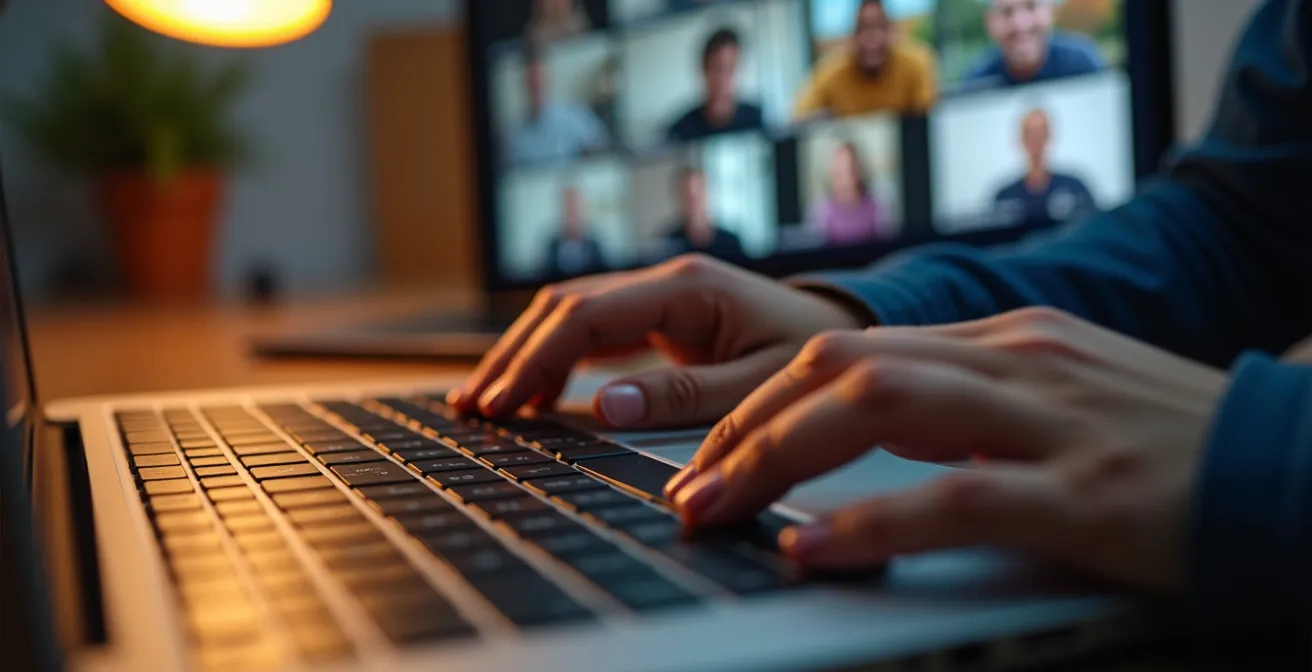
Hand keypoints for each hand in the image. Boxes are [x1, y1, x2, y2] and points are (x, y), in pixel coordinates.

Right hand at [449, 254, 866, 428]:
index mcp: (687, 289)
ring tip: (483, 403)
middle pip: (564, 308)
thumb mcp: (757, 385)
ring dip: (524, 355)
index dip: (536, 360)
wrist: (849, 338)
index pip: (587, 316)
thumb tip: (604, 406)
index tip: (503, 405)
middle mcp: (665, 283)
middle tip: (473, 408)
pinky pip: (591, 331)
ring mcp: (659, 297)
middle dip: (513, 356)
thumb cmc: (814, 359)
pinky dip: (553, 360)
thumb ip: (684, 396)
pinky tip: (530, 396)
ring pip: (569, 315)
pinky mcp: (660, 318)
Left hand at [666, 307, 1228, 591]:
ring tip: (717, 509)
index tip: (707, 452)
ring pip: (880, 406)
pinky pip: (955, 497)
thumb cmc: (1167, 448)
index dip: (761, 400)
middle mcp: (1015, 359)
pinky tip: (813, 551)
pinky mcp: (1087, 493)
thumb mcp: (1055, 404)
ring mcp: (1051, 419)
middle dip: (746, 425)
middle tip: (687, 489)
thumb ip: (966, 406)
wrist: (1295, 472)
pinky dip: (873, 522)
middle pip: (841, 365)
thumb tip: (862, 431)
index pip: (848, 347)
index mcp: (1003, 339)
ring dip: (779, 458)